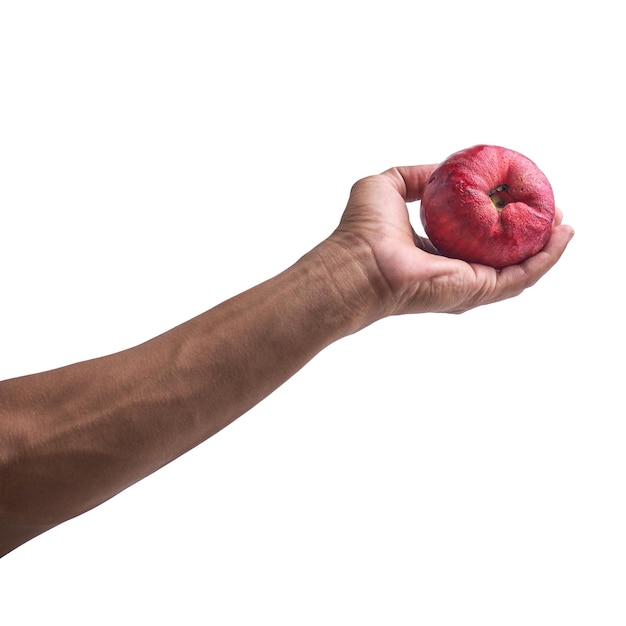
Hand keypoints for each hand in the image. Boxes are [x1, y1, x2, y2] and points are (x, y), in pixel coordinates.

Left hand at [331, 165, 573, 316]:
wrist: (357, 261)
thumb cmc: (362, 228)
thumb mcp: (390, 184)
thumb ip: (417, 176)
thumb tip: (444, 169)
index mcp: (436, 250)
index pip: (477, 235)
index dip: (501, 215)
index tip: (521, 195)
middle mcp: (454, 271)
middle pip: (503, 254)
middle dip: (531, 233)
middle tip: (552, 211)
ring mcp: (467, 284)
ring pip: (518, 268)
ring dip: (546, 247)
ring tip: (564, 223)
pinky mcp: (476, 291)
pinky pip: (520, 276)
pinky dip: (544, 259)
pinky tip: (561, 237)